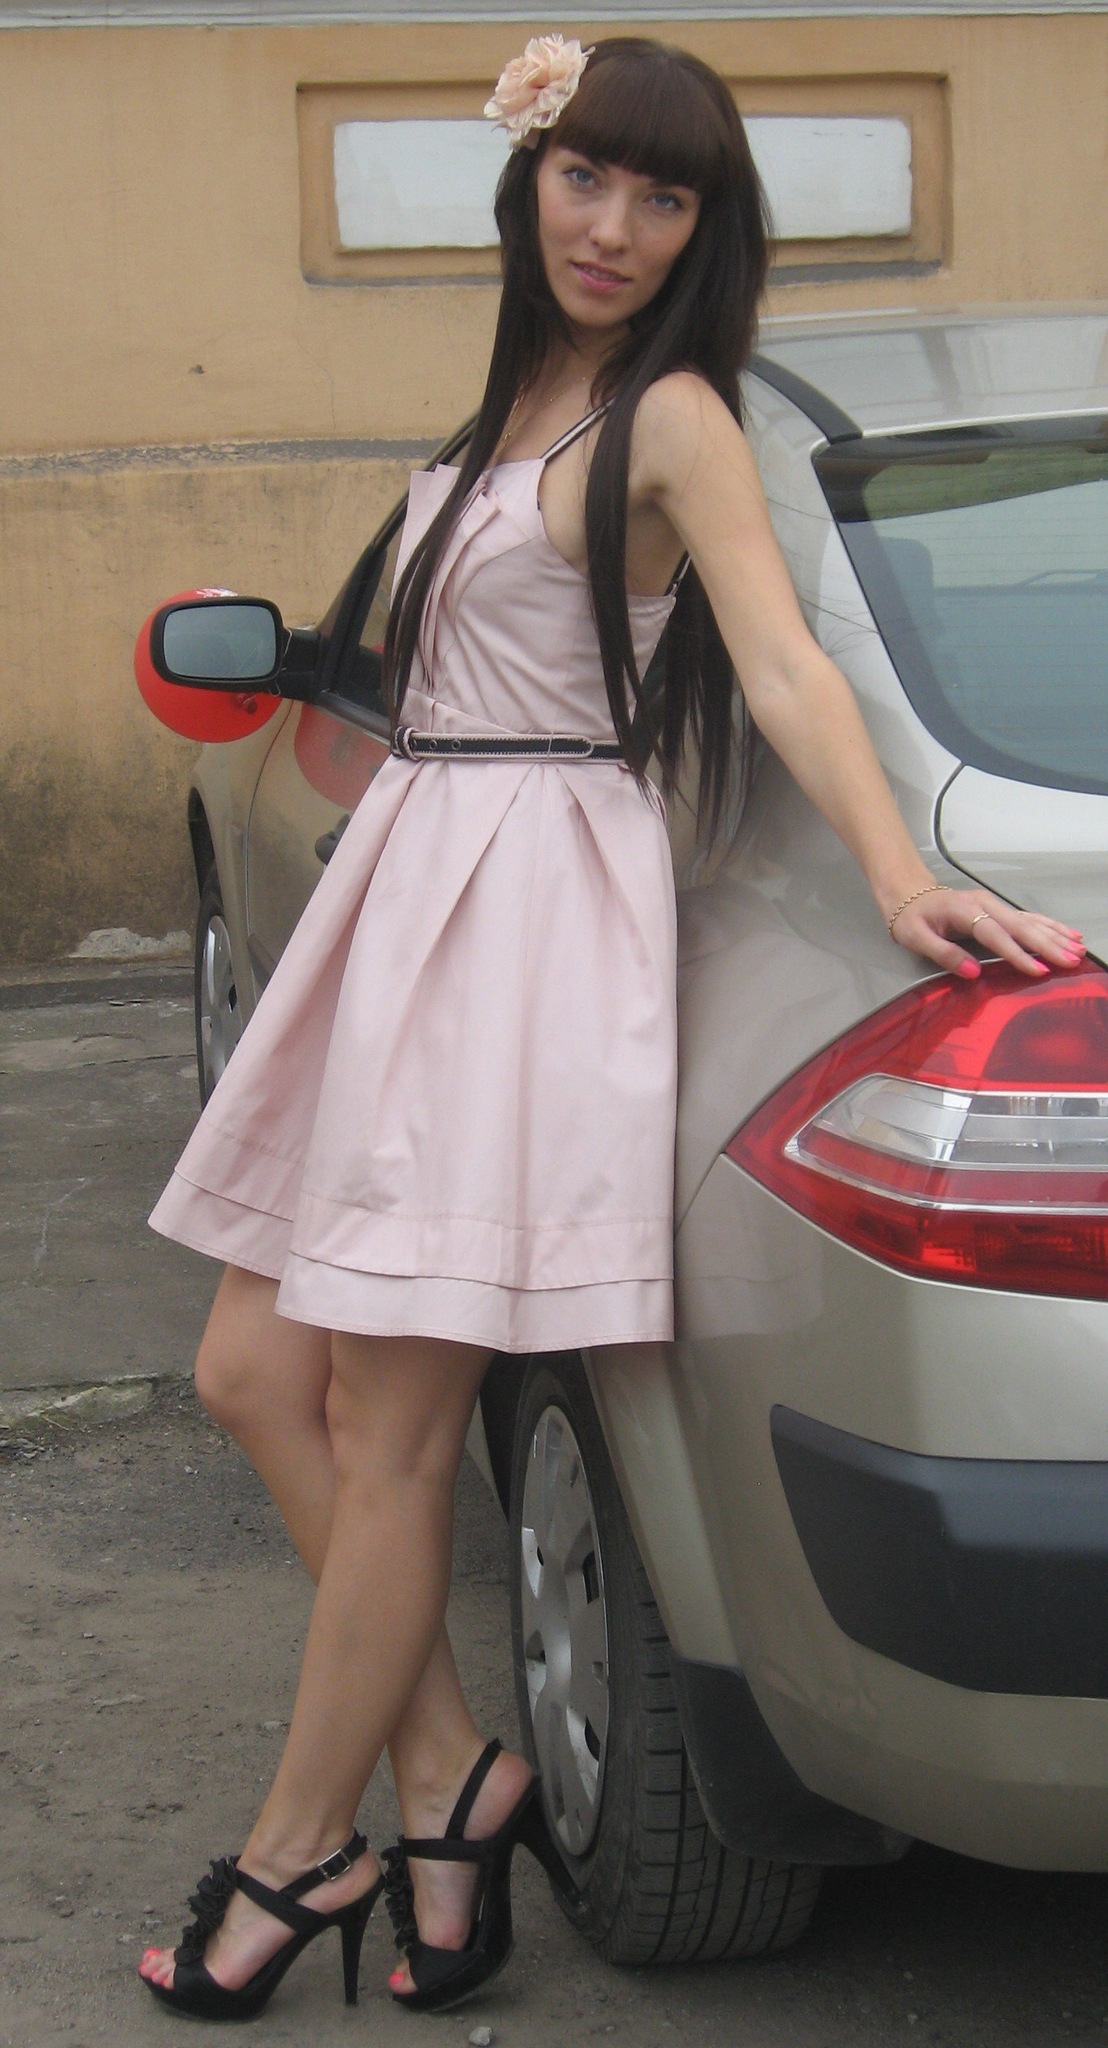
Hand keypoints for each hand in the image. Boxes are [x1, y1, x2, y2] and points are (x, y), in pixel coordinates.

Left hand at [889, 886, 1085, 980]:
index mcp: (965, 910)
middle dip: (1048, 945)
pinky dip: (1050, 926)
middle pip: (1021, 926)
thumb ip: (944, 954)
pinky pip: (1028, 918)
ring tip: (1077, 950)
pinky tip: (1068, 934)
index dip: (1018, 954)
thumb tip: (974, 972)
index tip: (1038, 970)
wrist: (908, 893)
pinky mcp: (998, 909)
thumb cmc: (911, 917)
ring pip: (1030, 921)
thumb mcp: (916, 938)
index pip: (996, 935)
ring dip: (1055, 936)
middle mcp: (984, 904)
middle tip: (1070, 961)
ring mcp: (994, 905)